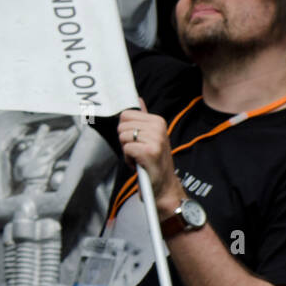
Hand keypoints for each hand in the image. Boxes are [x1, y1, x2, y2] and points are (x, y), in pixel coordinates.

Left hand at [119, 97, 185, 212]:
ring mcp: (156, 139)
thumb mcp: (149, 136)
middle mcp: (158, 128)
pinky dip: (128, 159)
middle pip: (121, 126)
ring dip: (127, 151)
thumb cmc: (152, 161)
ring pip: (123, 137)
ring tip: (139, 157)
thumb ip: (143, 118)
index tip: (136, 140)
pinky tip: (139, 164)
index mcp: (157, 121)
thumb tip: (137, 99)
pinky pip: (126, 149)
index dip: (125, 130)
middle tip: (137, 151)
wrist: (164, 185)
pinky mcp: (150, 152)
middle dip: (124, 141)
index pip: (125, 115)